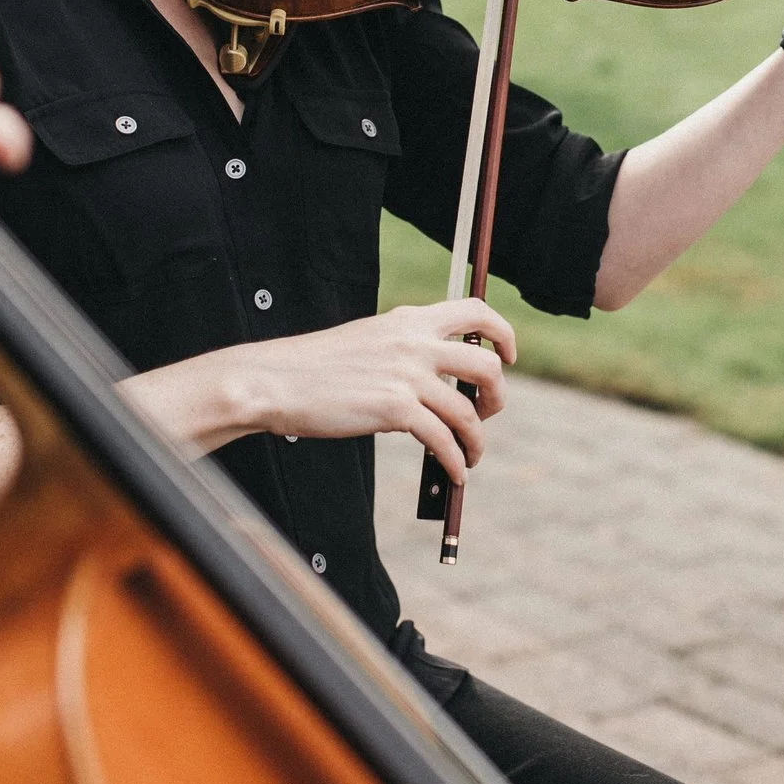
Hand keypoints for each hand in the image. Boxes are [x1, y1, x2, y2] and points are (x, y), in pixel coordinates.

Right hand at [127, 298, 515, 484]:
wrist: (275, 381)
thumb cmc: (316, 367)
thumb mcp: (368, 339)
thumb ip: (405, 348)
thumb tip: (439, 378)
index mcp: (408, 320)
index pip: (476, 311)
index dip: (503, 333)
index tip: (508, 356)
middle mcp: (414, 342)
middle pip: (487, 364)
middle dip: (497, 395)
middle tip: (487, 413)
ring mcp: (407, 375)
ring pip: (468, 411)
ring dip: (476, 441)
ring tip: (469, 458)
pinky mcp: (395, 409)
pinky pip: (443, 440)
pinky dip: (454, 461)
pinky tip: (453, 472)